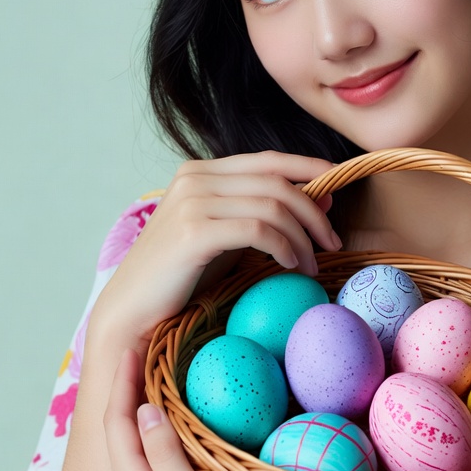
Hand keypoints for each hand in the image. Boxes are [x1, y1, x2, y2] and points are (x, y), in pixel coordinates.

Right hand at [90, 152, 340, 354]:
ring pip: (273, 205)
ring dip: (303, 237)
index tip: (339, 184)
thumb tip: (323, 196)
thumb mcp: (229, 236)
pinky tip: (290, 266)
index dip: (309, 167)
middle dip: (314, 211)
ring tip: (311, 265)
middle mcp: (196, 179)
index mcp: (201, 172)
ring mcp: (193, 203)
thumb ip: (266, 213)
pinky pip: (258, 230)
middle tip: (332, 243)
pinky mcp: (193, 233)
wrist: (131, 310)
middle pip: (277, 182)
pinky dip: (283, 247)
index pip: (268, 160)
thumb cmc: (181, 276)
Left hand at [103, 348, 268, 470]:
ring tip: (151, 384)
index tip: (132, 345)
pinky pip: (141, 467)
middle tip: (141, 355)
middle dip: (125, 392)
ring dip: (135, 415)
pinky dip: (147, 439)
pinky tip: (163, 436)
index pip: (117, 424)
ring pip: (129, 451)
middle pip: (117, 434)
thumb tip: (147, 408)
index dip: (123, 382)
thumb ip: (165, 454)